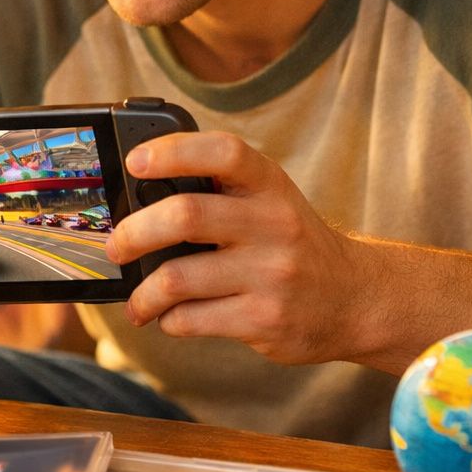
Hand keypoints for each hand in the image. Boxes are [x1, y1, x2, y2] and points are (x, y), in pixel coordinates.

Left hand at [104, 132, 370, 364]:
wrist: (356, 298)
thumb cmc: (293, 244)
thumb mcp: (271, 202)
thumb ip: (221, 192)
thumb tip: (137, 199)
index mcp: (270, 186)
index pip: (223, 153)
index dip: (174, 151)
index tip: (136, 163)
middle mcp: (274, 224)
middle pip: (185, 215)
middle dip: (134, 232)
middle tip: (116, 247)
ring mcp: (272, 274)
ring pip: (178, 278)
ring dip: (143, 294)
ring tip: (137, 301)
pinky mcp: (265, 319)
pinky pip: (192, 319)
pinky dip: (169, 320)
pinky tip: (171, 317)